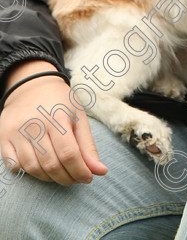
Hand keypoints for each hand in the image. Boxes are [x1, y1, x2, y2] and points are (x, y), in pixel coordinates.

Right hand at [0, 60, 107, 184]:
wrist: (32, 84)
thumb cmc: (59, 102)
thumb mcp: (78, 116)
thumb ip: (88, 145)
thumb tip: (101, 171)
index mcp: (57, 117)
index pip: (69, 154)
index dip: (80, 171)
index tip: (87, 178)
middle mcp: (35, 124)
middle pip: (51, 164)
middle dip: (66, 178)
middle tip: (75, 178)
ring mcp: (17, 131)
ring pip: (32, 168)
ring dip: (48, 178)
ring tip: (60, 173)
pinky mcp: (4, 136)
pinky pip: (14, 165)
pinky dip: (27, 171)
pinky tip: (39, 165)